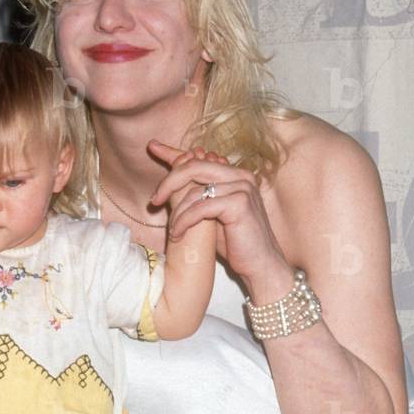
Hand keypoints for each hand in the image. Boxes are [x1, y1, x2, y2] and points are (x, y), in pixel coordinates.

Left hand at [148, 139, 292, 296]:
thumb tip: (169, 188)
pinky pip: (200, 208)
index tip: (152, 146)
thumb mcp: (209, 216)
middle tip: (155, 200)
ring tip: (172, 231)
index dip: (173, 152)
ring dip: (177, 212)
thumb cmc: (235, 244)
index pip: (199, 159)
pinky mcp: (239, 203)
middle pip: (194, 167)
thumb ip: (194, 198)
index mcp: (234, 174)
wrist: (260, 266)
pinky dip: (184, 222)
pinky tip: (178, 235)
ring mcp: (242, 187)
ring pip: (194, 190)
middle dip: (169, 183)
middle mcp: (240, 176)